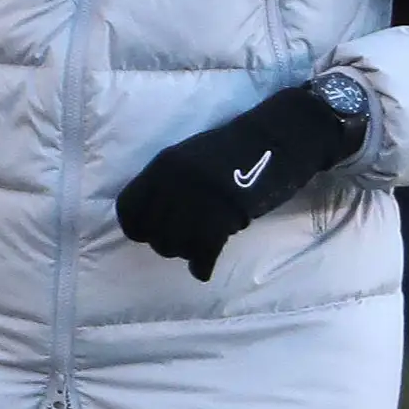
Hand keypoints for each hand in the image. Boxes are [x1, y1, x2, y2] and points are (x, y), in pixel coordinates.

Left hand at [113, 86, 361, 281]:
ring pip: (176, 246)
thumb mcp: (190, 158)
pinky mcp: (225, 215)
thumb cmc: (236, 149)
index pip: (129, 209)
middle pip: (153, 234)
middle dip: (167, 244)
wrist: (279, 139)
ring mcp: (200, 199)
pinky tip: (204, 269)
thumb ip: (167, 183)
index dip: (138, 227)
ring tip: (199, 247)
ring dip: (186, 253)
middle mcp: (175, 182)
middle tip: (185, 241)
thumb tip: (152, 219)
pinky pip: (203, 252)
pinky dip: (202, 266)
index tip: (151, 233)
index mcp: (163, 165)